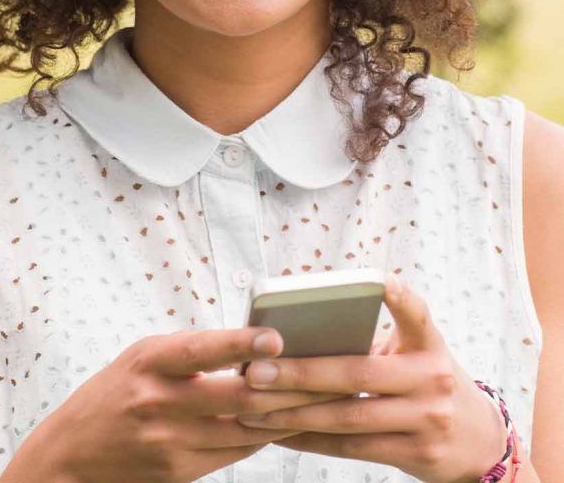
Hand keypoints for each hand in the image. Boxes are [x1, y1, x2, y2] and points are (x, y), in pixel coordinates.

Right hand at [36, 324, 333, 482]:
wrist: (72, 455)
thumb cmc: (115, 391)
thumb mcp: (144, 356)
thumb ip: (191, 351)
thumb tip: (254, 345)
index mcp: (150, 361)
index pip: (201, 349)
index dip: (239, 344)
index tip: (275, 336)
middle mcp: (159, 401)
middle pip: (234, 396)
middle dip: (283, 386)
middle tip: (325, 373)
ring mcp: (169, 441)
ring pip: (243, 428)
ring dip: (283, 414)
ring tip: (322, 398)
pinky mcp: (179, 471)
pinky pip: (233, 452)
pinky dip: (261, 436)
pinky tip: (285, 422)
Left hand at [235, 274, 509, 482]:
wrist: (478, 442)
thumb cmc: (427, 382)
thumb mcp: (417, 354)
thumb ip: (375, 343)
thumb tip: (299, 335)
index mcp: (429, 342)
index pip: (416, 312)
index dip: (398, 295)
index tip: (378, 278)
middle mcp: (431, 378)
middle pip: (358, 373)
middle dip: (302, 372)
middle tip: (257, 369)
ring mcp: (427, 419)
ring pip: (348, 416)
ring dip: (295, 413)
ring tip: (253, 407)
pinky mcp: (416, 454)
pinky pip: (352, 448)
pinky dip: (311, 439)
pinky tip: (280, 433)